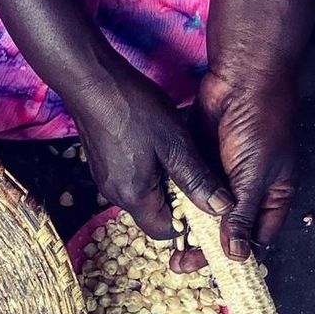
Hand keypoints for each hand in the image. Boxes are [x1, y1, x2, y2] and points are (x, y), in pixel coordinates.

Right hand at [65, 59, 232, 238]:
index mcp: (134, 196)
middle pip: (152, 213)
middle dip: (176, 200)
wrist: (92, 82)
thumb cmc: (133, 109)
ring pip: (141, 194)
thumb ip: (198, 179)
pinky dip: (147, 170)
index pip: (164, 231)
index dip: (186, 222)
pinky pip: (129, 179)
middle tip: (195, 172)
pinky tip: (155, 145)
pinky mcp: (101, 164)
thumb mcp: (175, 143)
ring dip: (162, 183)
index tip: (203, 200)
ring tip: (176, 155)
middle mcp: (115, 194)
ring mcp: (104, 179)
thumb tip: (222, 208)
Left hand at [170, 65, 297, 272]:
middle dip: (204, 246)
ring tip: (168, 248)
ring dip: (188, 228)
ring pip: (204, 212)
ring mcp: (223, 174)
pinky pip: (189, 190)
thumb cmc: (261, 124)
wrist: (243, 79)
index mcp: (274, 194)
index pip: (257, 236)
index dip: (236, 254)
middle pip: (225, 228)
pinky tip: (164, 218)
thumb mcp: (255, 176)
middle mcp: (249, 188)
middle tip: (179, 262)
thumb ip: (242, 215)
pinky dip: (179, 204)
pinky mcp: (201, 161)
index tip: (211, 270)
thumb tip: (236, 256)